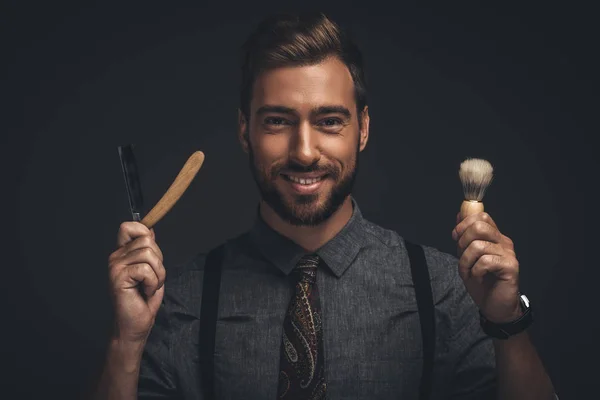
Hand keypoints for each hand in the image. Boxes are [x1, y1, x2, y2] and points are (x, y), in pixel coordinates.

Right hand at [108, 222, 165, 342]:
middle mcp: (116, 257)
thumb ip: (149, 250)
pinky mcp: (118, 277)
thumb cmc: (143, 300)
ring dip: (158, 273)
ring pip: (148, 254)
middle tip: (153, 278)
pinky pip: (145, 269)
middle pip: (147, 240)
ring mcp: (115, 267)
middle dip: (159, 260)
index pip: (129, 226)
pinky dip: (152, 282)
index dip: (145, 232)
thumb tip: (151, 231)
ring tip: (150, 286)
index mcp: (123, 253)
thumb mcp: (152, 270)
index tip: (153, 251)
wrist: (135, 325)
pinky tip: (145, 292)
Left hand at [452, 212, 521, 322]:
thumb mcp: (468, 256)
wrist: (495, 306)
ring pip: (478, 246)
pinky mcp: (510, 267)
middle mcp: (503, 242)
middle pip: (479, 227)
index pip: (481, 216)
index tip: (456, 238)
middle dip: (462, 242)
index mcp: (494, 237)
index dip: (463, 224)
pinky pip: (484, 261)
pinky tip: (477, 277)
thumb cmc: (482, 282)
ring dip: (465, 261)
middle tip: (462, 257)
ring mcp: (508, 254)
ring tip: (468, 272)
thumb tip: (460, 214)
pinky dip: (475, 271)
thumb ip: (465, 237)